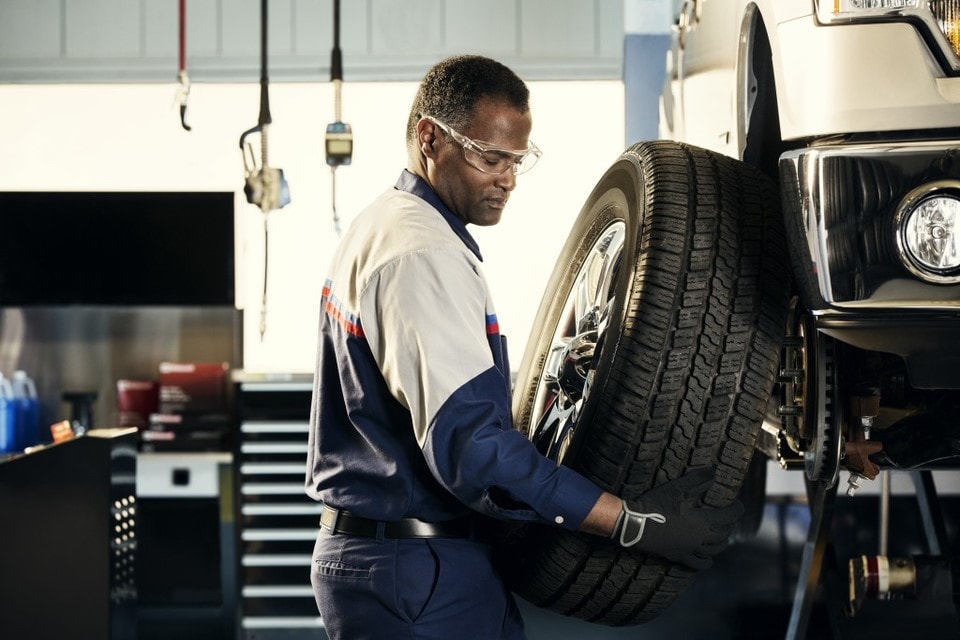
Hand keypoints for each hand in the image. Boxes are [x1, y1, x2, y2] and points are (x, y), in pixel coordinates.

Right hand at [610, 467, 743, 569]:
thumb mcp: (676, 488)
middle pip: (723, 534)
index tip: (738, 504)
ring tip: (722, 536)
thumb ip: (697, 480)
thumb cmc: (656, 504)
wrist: (635, 524)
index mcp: (702, 521)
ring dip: (721, 542)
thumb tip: (714, 472)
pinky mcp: (679, 556)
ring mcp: (690, 549)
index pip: (729, 516)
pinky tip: (709, 558)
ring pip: (714, 550)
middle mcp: (700, 538)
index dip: (737, 510)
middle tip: (729, 517)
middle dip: (729, 525)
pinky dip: (707, 561)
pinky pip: (698, 564)